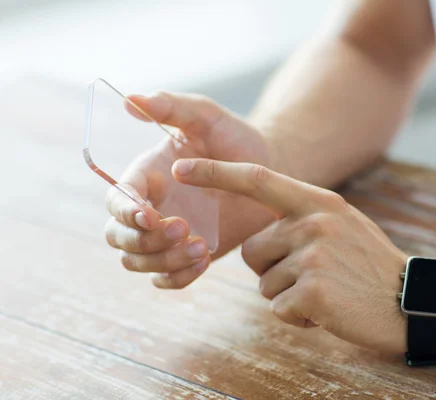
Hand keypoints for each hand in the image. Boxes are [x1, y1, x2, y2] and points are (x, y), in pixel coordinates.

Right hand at [104, 93, 276, 288]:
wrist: (270, 169)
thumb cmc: (235, 138)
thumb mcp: (207, 117)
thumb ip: (172, 107)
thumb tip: (132, 99)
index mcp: (146, 176)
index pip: (117, 199)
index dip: (126, 211)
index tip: (150, 214)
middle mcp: (150, 207)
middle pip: (118, 237)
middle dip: (142, 241)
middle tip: (183, 228)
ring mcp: (167, 234)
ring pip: (138, 262)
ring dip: (162, 260)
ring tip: (201, 247)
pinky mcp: (187, 254)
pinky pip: (166, 278)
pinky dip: (177, 276)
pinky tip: (203, 260)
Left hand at [172, 158, 408, 352]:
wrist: (412, 302)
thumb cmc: (371, 266)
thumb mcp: (343, 225)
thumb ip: (302, 220)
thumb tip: (259, 236)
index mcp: (318, 202)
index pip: (259, 179)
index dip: (217, 173)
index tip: (182, 166)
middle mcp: (313, 222)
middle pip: (252, 250)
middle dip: (272, 271)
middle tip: (314, 278)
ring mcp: (312, 255)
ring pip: (264, 282)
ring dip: (287, 295)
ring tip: (327, 292)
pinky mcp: (311, 290)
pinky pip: (278, 307)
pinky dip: (298, 316)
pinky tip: (328, 311)